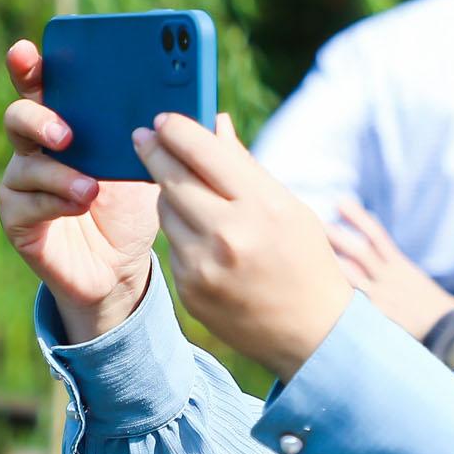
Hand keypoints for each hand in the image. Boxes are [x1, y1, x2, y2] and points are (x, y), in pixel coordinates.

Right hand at [0, 39, 161, 342]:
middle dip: (38, 117)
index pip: (42, 84)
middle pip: (19, 116)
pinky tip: (79, 204)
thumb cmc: (132, 208)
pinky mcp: (20, 220)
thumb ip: (168, 138)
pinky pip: (25, 204)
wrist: (120, 266)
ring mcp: (23, 183)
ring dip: (59, 172)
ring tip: (91, 186)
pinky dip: (54, 202)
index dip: (30, 66)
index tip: (28, 52)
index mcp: (66, 122)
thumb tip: (215, 113)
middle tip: (67, 131)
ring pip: (24, 164)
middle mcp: (37, 147)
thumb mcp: (152, 167)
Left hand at [132, 111, 353, 378]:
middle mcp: (229, 235)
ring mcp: (205, 266)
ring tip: (186, 192)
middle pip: (171, 178)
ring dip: (169, 195)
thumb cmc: (304, 259)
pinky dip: (181, 234)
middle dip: (154, 152)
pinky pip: (171, 246)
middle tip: (143, 137)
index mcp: (261, 206)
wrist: (311, 333)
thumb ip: (245, 166)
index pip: (203, 152)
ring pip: (165, 211)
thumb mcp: (287, 207)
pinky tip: (201, 237)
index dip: (177, 130)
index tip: (163, 120)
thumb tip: (214, 124)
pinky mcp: (189, 290)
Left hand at [327, 201, 453, 340]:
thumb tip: (372, 232)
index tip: (339, 202)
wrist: (449, 329)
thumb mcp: (412, 276)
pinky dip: (342, 299)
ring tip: (310, 255)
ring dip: (334, 265)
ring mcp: (385, 296)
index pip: (376, 234)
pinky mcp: (381, 318)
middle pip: (360, 251)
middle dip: (338, 236)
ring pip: (355, 276)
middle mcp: (390, 276)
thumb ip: (390, 258)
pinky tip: (323, 296)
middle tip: (315, 223)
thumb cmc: (428, 304)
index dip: (357, 217)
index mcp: (399, 264)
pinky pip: (357, 307)